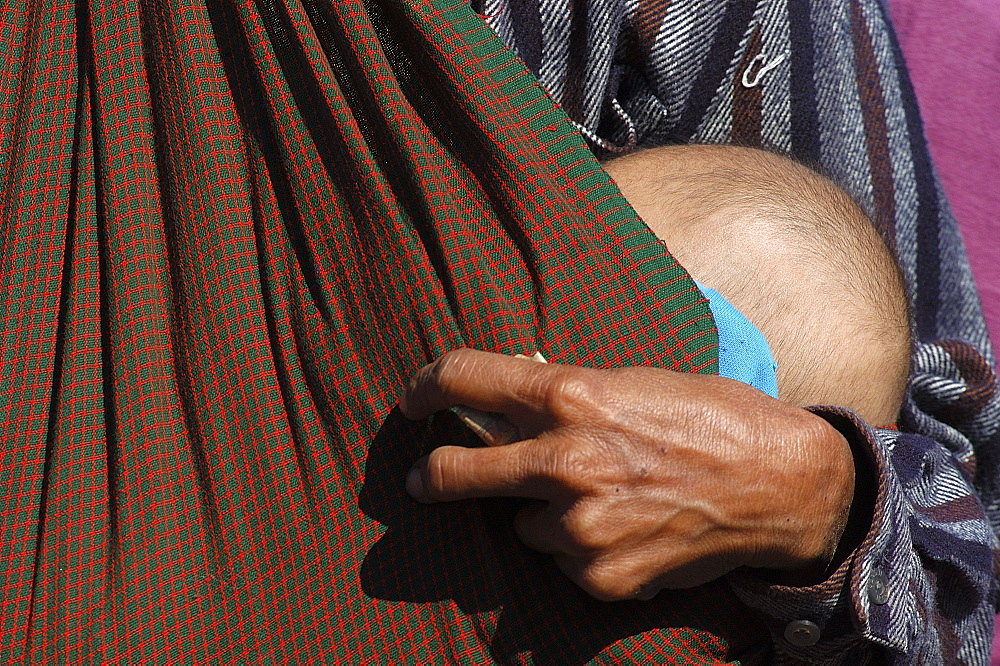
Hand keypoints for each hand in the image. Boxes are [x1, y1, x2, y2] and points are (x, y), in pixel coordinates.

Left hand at [399, 348, 854, 599]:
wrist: (782, 484)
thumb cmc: (712, 416)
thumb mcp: (635, 382)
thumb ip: (567, 393)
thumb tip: (512, 395)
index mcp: (571, 395)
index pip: (462, 378)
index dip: (425, 388)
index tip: (414, 403)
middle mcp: (564, 460)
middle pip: (452, 472)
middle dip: (429, 477)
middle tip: (420, 481)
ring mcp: (579, 525)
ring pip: (522, 526)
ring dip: (544, 516)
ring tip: (606, 501)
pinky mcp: (600, 576)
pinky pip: (565, 563)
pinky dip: (583, 552)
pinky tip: (630, 531)